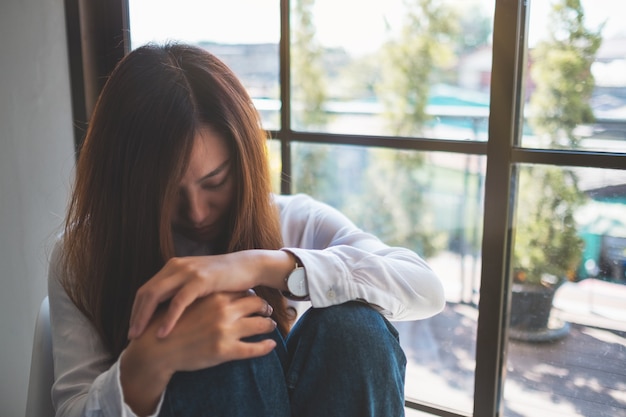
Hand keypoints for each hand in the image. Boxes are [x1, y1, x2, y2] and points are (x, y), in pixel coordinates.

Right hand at [121, 291, 276, 414]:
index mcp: (214, 296)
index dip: (251, 294)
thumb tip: (216, 292)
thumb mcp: (185, 302)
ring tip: (272, 326)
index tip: (255, 298)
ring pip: (261, 324)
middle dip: (265, 307)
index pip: (243, 291)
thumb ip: (202, 294)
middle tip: (268, 310)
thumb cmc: (168, 325)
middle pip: (256, 303)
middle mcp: (223, 310)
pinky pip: (254, 349)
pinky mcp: (225, 351)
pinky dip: (266, 347)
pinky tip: (271, 345)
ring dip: (269, 325)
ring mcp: (226, 330)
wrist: (155, 349)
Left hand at [128, 250, 293, 338]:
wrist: (248, 266)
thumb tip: (167, 310)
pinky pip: (178, 301)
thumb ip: (182, 290)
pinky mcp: (200, 280)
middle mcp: (176, 266)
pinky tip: (163, 333)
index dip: (137, 309)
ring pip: (156, 295)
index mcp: (173, 267)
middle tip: (130, 336)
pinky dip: (168, 318)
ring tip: (139, 336)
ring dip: (145, 317)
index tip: (134, 328)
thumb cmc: (225, 279)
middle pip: (146, 292)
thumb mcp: (198, 281)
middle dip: (135, 315)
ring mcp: (187, 272)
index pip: (146, 289)